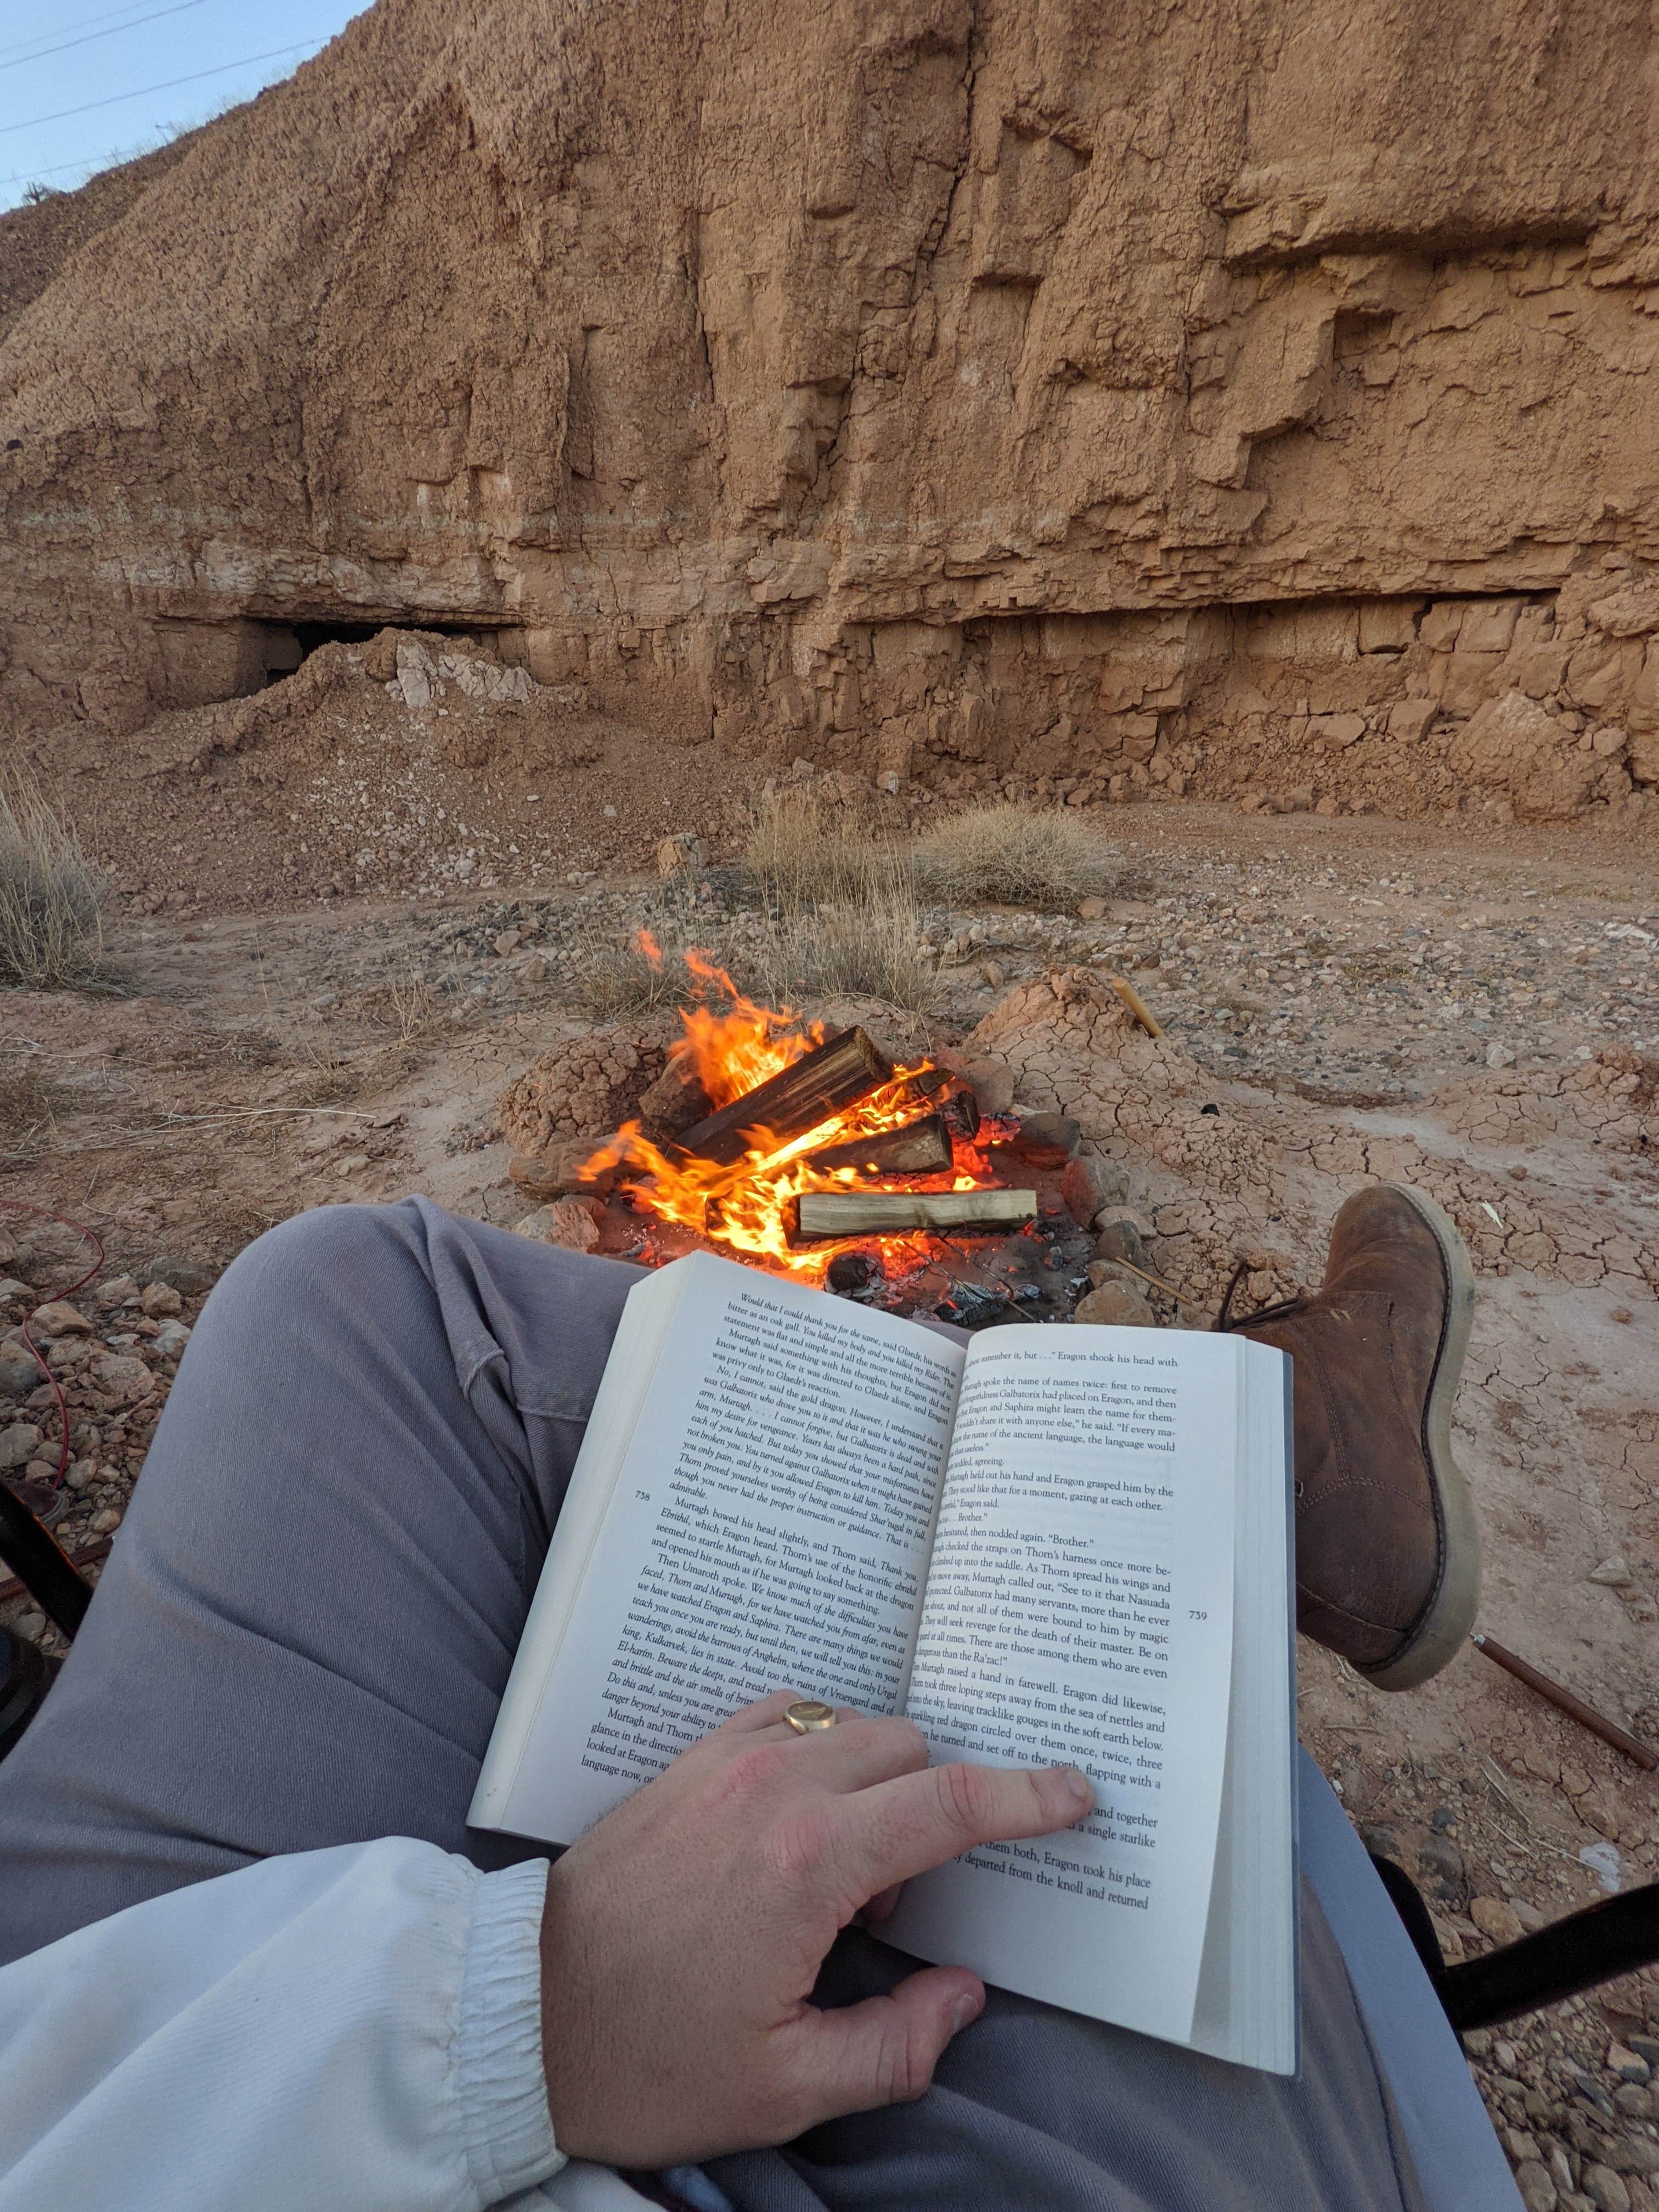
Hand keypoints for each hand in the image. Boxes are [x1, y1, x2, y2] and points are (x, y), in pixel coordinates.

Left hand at [537, 1690, 1091, 2165]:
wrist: (518, 2016)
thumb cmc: (646, 2060)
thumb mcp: (784, 2087)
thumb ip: (896, 2044)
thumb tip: (961, 1993)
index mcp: (811, 1865)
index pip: (953, 1803)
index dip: (1031, 1795)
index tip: (1078, 1793)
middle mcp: (777, 1788)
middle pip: (912, 1752)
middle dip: (940, 1810)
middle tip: (896, 1910)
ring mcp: (728, 1761)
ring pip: (855, 1727)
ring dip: (880, 1781)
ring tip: (838, 1880)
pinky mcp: (692, 1760)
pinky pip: (791, 1715)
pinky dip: (825, 1748)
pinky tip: (803, 1819)